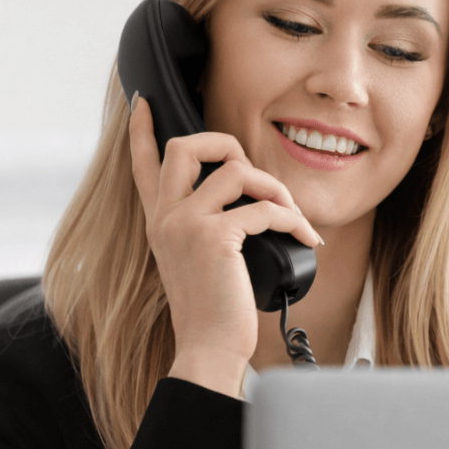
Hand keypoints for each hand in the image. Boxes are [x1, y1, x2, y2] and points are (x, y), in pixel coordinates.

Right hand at [127, 95, 321, 396]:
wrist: (209, 348)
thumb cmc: (215, 311)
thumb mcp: (200, 261)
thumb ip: (207, 226)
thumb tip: (246, 197)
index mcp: (159, 221)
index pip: (141, 164)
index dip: (140, 129)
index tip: (140, 101)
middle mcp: (165, 218)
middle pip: (185, 146)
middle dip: (227, 144)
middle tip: (256, 175)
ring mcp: (186, 224)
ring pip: (237, 170)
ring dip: (276, 189)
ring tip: (293, 216)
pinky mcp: (215, 237)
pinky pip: (266, 208)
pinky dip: (295, 220)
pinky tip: (308, 239)